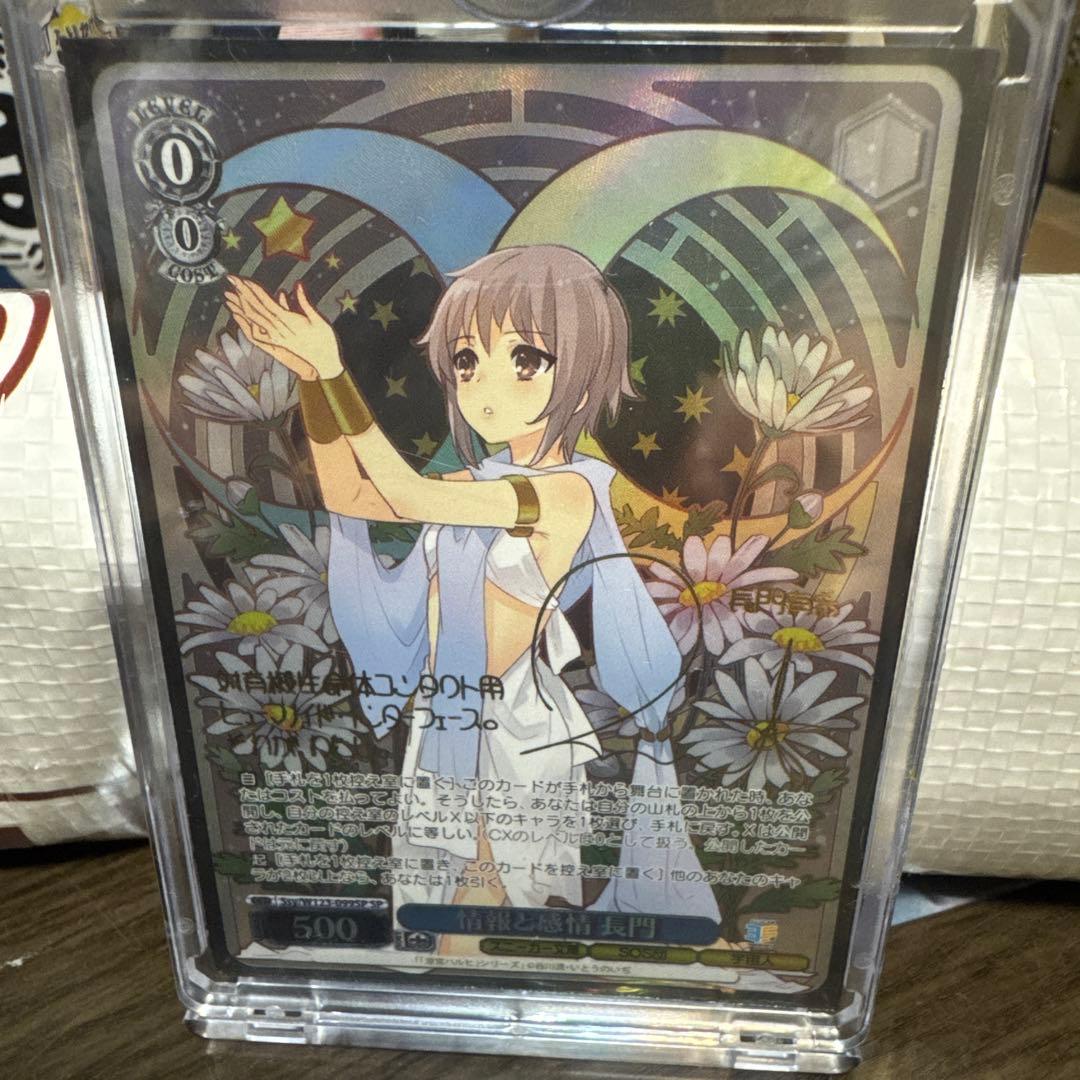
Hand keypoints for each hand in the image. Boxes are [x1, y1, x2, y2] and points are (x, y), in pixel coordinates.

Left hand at [224, 276, 342, 380]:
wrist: (324, 364)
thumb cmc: (325, 342)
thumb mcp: (318, 320)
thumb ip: (305, 302)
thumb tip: (297, 284)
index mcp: (288, 321)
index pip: (265, 302)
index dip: (253, 290)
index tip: (242, 279)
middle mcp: (278, 329)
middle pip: (256, 308)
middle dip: (242, 293)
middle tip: (231, 279)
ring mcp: (275, 337)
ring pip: (254, 319)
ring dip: (240, 306)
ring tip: (229, 295)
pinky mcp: (276, 342)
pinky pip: (257, 331)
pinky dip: (246, 322)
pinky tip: (238, 316)